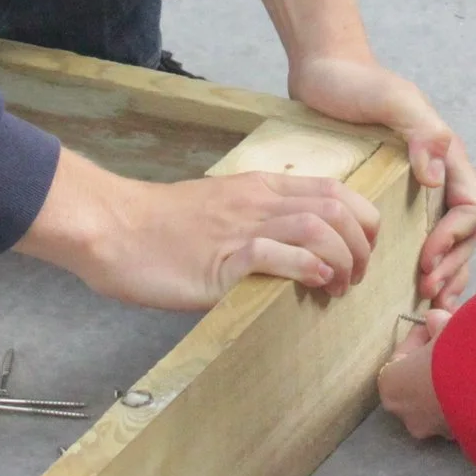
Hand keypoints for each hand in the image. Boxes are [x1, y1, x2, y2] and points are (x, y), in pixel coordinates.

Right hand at [17, 147, 379, 310]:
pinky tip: (316, 282)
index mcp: (260, 188)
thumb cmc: (160, 227)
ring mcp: (240, 226)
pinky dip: (307, 266)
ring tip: (338, 287)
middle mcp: (258, 201)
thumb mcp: (220, 210)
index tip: (362, 252)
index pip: (334, 190)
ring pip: (317, 226)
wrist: (112, 227)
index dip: (363, 220)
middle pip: (337, 206)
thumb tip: (292, 248)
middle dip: (362, 244)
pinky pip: (277, 254)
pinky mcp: (221, 257)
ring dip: (341, 259)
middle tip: (355, 278)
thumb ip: (256, 221)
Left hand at [287, 54, 475, 309]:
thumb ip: (421, 130)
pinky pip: (423, 235)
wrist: (322, 68)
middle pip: (470, 232)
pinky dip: (427, 263)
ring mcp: (420, 186)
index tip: (425, 256)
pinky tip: (411, 286)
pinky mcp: (395, 194)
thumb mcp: (388, 98)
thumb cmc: (353, 81)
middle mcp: (440, 173)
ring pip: (453, 239)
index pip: (475, 207)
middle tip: (426, 293)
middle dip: (454, 264)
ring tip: (430, 302)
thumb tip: (436, 176)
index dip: (456, 238)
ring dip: (448, 271)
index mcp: (446, 154)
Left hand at [378, 306, 451, 438]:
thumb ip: (435, 322)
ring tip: (469, 359)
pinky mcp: (456, 438)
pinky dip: (463, 397)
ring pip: (436, 398)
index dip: (419, 337)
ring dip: (448, 380)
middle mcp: (405, 414)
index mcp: (391, 386)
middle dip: (433, 360)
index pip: (399, 356)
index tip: (435, 325)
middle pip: (416, 380)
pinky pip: (456, 412)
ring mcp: (432, 430)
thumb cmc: (456, 356)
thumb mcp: (444, 327)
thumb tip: (434, 320)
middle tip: (452, 340)